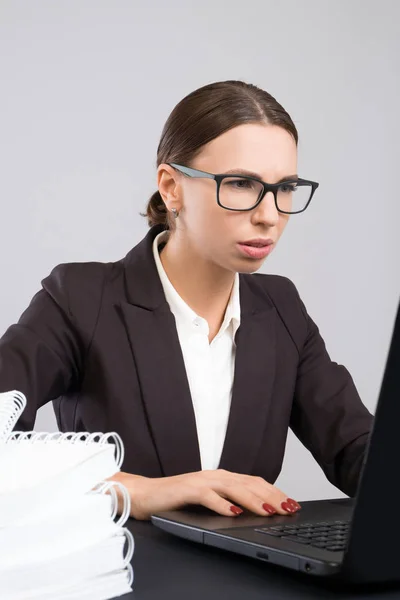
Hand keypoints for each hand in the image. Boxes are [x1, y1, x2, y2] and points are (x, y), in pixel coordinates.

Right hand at [108, 469, 300, 519]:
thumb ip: (229, 502)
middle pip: (249, 483)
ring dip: (253, 499)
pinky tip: (233, 513)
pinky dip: (222, 505)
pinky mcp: (187, 490)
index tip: (291, 504)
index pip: (255, 482)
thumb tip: (255, 513)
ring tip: (269, 510)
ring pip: (233, 488)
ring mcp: (201, 481)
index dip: (275, 492)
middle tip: (289, 508)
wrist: (145, 494)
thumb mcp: (209, 501)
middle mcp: (215, 476)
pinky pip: (208, 496)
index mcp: (222, 478)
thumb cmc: (177, 500)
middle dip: (271, 495)